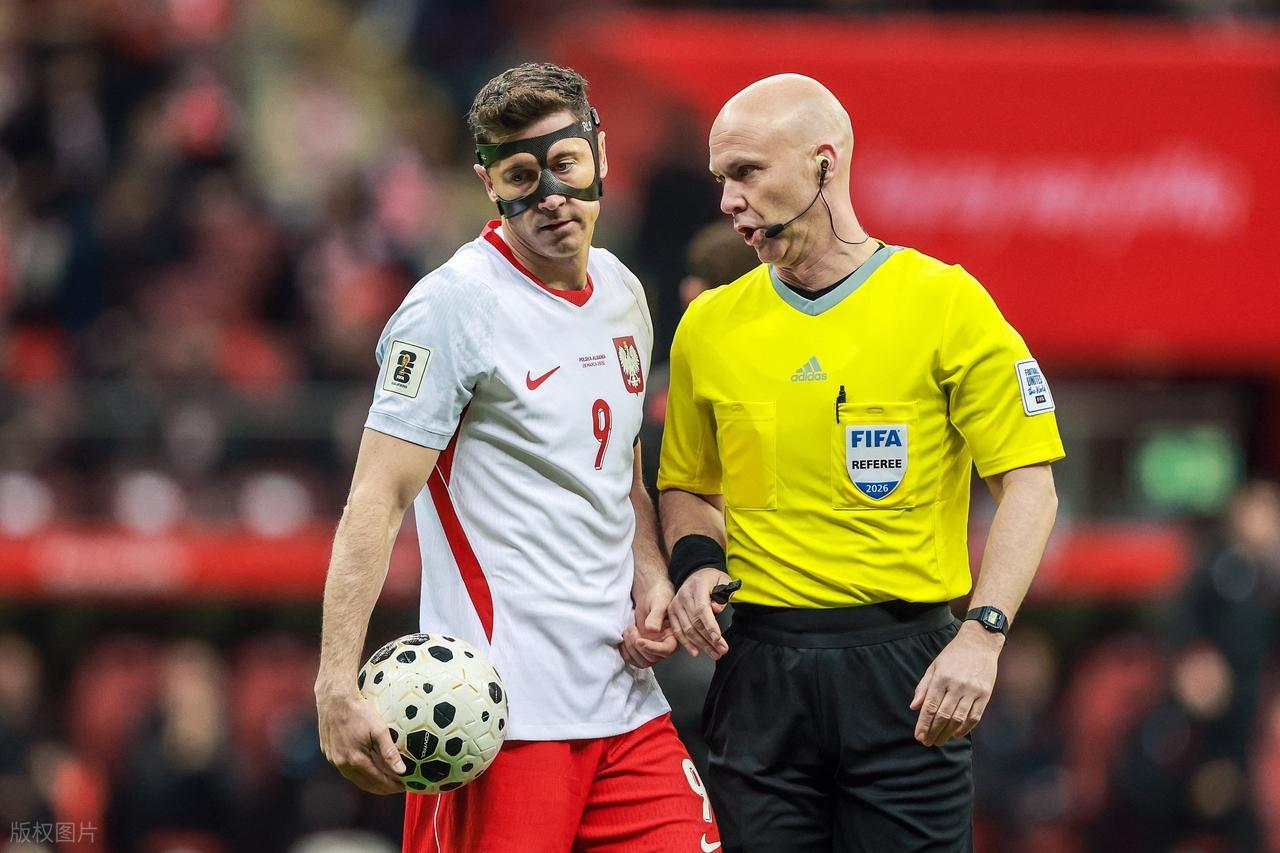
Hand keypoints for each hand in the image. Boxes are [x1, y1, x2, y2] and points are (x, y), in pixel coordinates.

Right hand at [317, 689, 407, 794]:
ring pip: (354, 778)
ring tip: (384, 780)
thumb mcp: (379, 730)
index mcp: (356, 760)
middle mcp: (342, 763)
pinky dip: (358, 772)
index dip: (392, 786)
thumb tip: (402, 771)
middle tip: (396, 786)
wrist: (334, 699)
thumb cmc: (359, 711)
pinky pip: (345, 769)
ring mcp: (333, 759)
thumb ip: (390, 752)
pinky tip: (366, 767)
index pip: (377, 781)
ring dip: (370, 782)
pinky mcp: (328, 752)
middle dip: (382, 787)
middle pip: (365, 784)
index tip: (404, 786)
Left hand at [622, 578, 677, 667]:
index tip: (640, 640)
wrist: (648, 593)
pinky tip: (623, 638)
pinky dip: (626, 652)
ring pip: (642, 661)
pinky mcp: (641, 647)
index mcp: (673, 635)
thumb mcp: (659, 603)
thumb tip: (653, 630)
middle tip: (631, 629)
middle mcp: (663, 644)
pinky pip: (634, 658)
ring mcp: (652, 647)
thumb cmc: (658, 595)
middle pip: (652, 658)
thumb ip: (656, 616)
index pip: (666, 650)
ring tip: (627, 631)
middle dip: (638, 646)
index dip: (652, 648)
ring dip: (631, 649)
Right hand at [669, 567, 731, 659]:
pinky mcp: (671, 612)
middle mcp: (684, 595)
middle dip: (709, 639)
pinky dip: (686, 643)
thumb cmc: (712, 580)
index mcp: (697, 586)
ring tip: (714, 654)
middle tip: (722, 650)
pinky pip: (677, 630)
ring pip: (687, 629)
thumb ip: (722, 595)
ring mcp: (675, 604)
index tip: (718, 638)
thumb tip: (716, 609)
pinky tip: (696, 652)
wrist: (696, 574)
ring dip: (701, 644)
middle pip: (695, 622)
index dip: (710, 625)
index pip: (702, 608)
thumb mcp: (723, 581)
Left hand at [910, 621, 1002, 746]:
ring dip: (947, 733)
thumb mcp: (934, 666)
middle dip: (933, 731)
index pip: (930, 707)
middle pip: (943, 716)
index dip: (923, 724)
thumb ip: (924, 687)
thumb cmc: (953, 655)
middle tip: (927, 742)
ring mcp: (972, 691)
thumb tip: (914, 707)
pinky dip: (965, 728)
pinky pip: (975, 716)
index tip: (919, 736)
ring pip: (958, 719)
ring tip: (939, 741)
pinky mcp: (985, 694)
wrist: (980, 643)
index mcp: (941, 678)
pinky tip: (956, 734)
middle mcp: (957, 685)